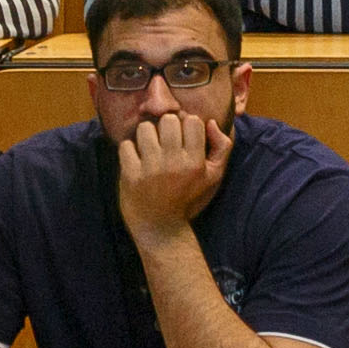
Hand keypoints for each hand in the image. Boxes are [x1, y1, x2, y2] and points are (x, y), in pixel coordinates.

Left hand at [114, 102, 230, 239]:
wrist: (161, 228)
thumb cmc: (188, 197)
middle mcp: (174, 164)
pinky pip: (125, 145)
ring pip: (144, 128)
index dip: (186, 125)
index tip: (182, 138)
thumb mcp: (214, 176)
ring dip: (145, 136)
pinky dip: (129, 151)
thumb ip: (222, 146)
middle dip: (165, 127)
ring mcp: (151, 169)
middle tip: (164, 141)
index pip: (192, 120)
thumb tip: (209, 122)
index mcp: (196, 162)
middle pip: (168, 120)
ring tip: (149, 149)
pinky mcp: (131, 176)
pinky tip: (136, 161)